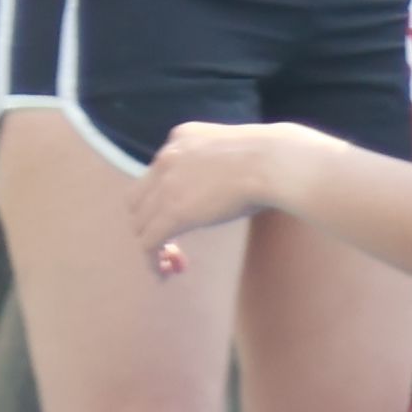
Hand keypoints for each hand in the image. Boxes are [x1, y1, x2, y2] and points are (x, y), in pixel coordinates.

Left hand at [124, 124, 302, 275]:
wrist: (274, 161)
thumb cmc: (271, 159)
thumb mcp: (233, 151)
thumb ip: (218, 165)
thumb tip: (227, 185)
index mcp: (181, 138)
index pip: (157, 174)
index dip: (163, 201)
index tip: (184, 219)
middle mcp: (166, 157)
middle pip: (137, 199)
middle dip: (150, 223)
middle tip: (173, 244)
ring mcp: (166, 184)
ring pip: (139, 223)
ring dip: (150, 246)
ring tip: (170, 264)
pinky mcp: (172, 211)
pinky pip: (148, 243)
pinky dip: (152, 261)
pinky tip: (165, 273)